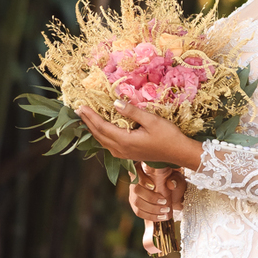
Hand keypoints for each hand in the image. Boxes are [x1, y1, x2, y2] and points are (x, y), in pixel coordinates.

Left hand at [78, 102, 201, 172]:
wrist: (179, 153)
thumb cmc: (168, 135)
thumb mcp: (152, 120)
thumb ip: (132, 112)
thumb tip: (115, 103)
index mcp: (125, 140)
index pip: (101, 127)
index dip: (90, 116)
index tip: (80, 106)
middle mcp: (121, 149)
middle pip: (99, 135)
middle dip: (87, 122)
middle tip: (78, 110)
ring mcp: (124, 154)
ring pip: (103, 141)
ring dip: (93, 129)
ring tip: (86, 119)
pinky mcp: (128, 154)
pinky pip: (109, 145)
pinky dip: (102, 136)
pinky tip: (101, 131)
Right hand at [128, 166, 186, 224]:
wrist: (173, 193)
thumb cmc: (172, 182)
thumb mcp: (177, 178)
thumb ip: (175, 179)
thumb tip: (171, 183)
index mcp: (143, 169)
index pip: (136, 172)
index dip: (142, 180)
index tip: (153, 186)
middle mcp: (135, 181)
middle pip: (136, 189)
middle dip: (150, 197)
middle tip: (164, 201)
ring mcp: (134, 194)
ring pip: (137, 202)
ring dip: (152, 208)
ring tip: (165, 211)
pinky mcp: (136, 205)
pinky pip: (139, 212)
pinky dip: (150, 216)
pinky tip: (161, 217)